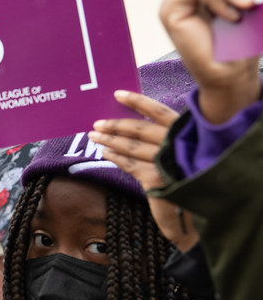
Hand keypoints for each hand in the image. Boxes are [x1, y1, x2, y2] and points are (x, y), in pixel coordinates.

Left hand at [90, 90, 198, 250]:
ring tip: (94, 136)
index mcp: (185, 131)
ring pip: (132, 146)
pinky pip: (130, 164)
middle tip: (97, 124)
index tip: (118, 95)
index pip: (159, 112)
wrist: (205, 205)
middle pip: (140, 129)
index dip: (137, 102)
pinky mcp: (157, 178)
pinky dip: (116, 157)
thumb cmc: (193, 172)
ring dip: (110, 140)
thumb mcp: (184, 148)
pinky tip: (106, 153)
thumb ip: (165, 135)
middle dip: (116, 125)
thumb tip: (134, 122)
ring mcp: (166, 161)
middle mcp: (176, 144)